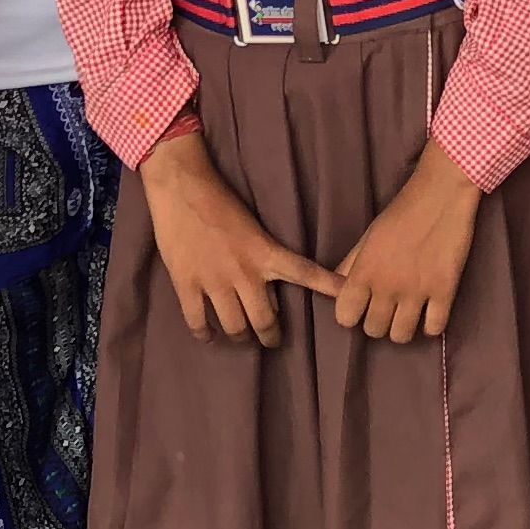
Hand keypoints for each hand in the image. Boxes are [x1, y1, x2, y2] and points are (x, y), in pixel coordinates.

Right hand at [141, 130, 340, 344]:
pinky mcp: (187, 284)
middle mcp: (244, 272)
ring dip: (239, 336)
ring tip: (241, 337)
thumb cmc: (220, 201)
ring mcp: (214, 281)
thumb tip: (270, 297)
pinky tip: (208, 336)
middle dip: (269, 335)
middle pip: (263, 320)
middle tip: (271, 341)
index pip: (304, 272)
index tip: (347, 297)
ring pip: (233, 326)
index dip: (328, 286)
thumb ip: (265, 262)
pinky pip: (197, 321)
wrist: (182, 187)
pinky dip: (204, 334)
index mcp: (265, 253)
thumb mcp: (253, 230)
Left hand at [334, 140, 481, 341]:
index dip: (352, 314)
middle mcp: (387, 287)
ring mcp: (417, 291)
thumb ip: (351, 264)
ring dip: (403, 326)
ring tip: (409, 311)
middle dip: (378, 320)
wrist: (442, 193)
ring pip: (401, 336)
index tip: (362, 306)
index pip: (345, 317)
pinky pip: (434, 329)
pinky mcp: (445, 291)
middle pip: (374, 331)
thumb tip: (337, 288)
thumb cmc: (402, 211)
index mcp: (364, 272)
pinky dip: (431, 324)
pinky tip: (431, 311)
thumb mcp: (369, 235)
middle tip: (388, 306)